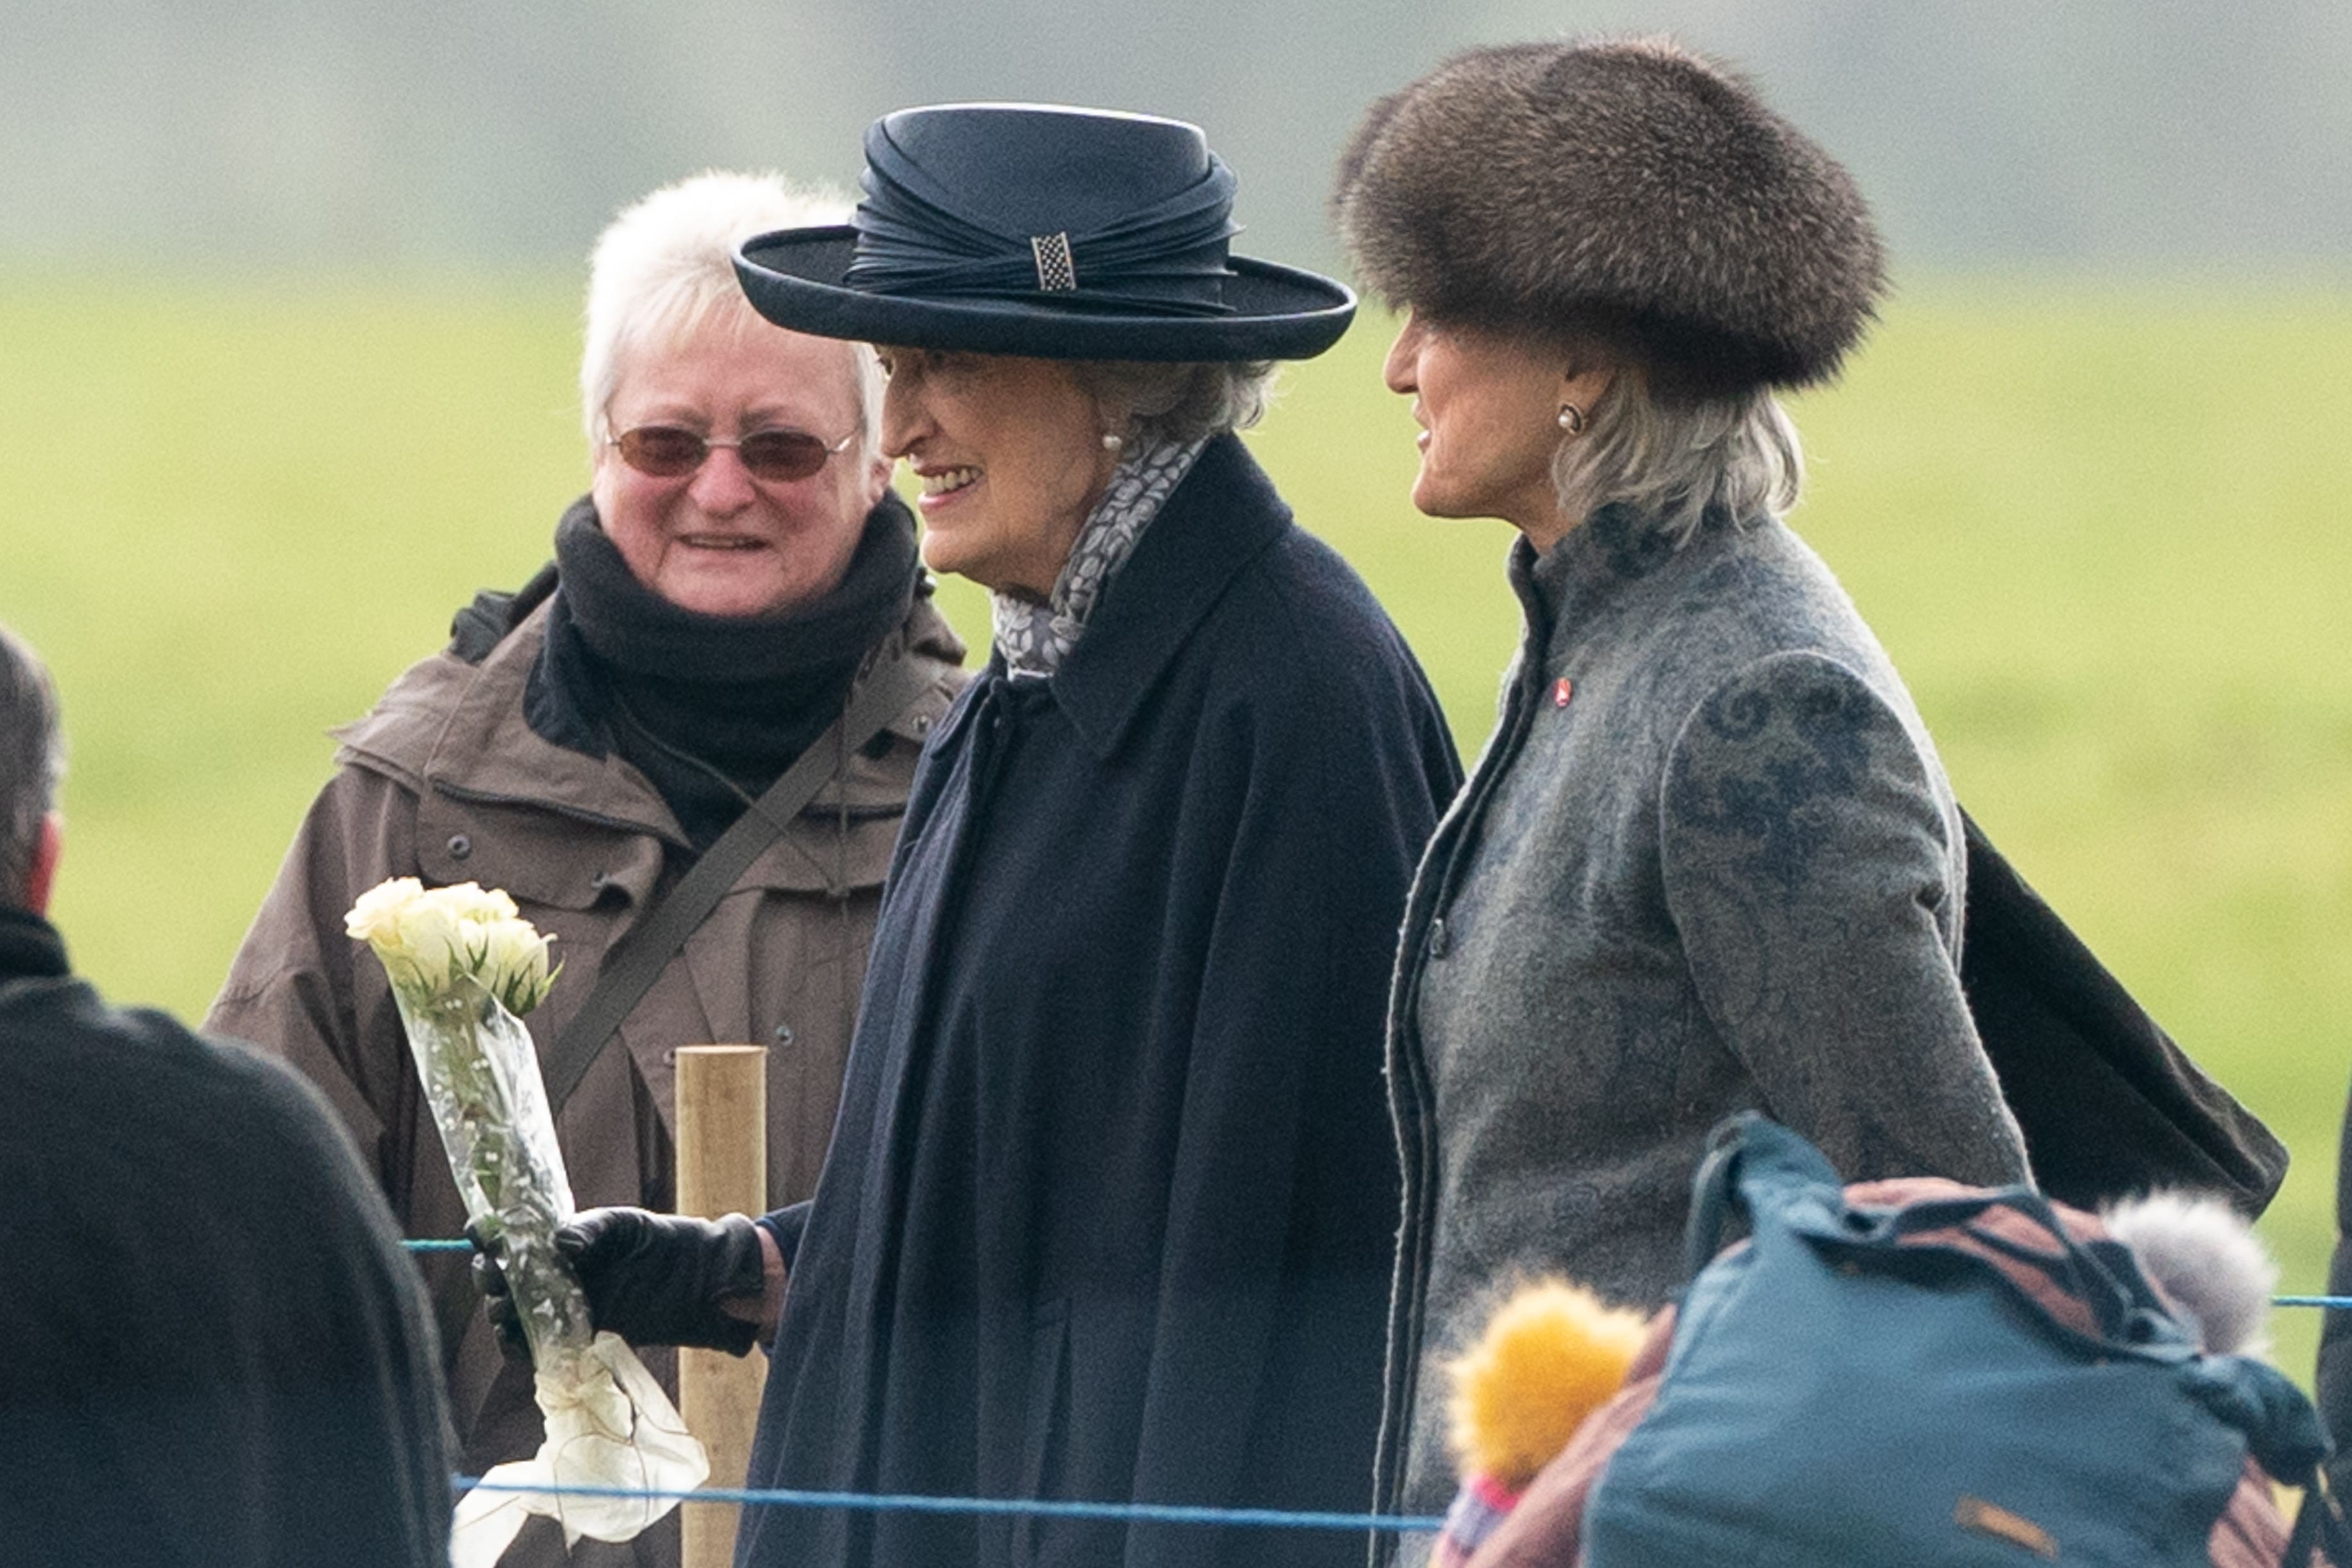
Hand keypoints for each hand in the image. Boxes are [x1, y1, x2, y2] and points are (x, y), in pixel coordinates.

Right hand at [469, 1207, 771, 1359]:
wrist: (695, 1280)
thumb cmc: (658, 1241)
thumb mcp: (625, 1225)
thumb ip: (592, 1229)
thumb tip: (559, 1240)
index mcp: (557, 1239)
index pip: (510, 1236)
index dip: (488, 1234)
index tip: (481, 1232)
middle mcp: (552, 1272)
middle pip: (502, 1277)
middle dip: (490, 1275)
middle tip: (494, 1274)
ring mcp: (561, 1304)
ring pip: (513, 1313)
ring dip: (500, 1313)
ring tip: (505, 1311)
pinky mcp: (576, 1333)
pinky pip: (537, 1344)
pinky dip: (520, 1346)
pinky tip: (517, 1341)